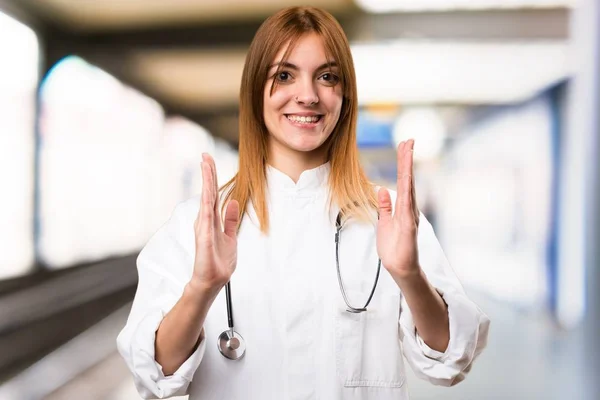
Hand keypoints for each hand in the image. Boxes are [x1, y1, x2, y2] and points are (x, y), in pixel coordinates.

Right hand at [189, 153, 239, 294]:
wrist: (211, 281)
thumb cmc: (219, 261)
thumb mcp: (230, 237)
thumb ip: (231, 220)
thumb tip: (234, 202)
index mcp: (212, 219)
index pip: (212, 193)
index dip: (211, 177)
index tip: (209, 160)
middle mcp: (205, 220)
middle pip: (208, 192)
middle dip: (207, 173)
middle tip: (205, 154)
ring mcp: (203, 227)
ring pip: (206, 199)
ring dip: (206, 182)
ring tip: (205, 165)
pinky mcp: (204, 238)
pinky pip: (206, 217)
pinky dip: (206, 203)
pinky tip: (206, 192)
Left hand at [376, 139, 420, 279]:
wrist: (400, 267)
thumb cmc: (394, 247)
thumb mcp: (385, 223)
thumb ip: (385, 207)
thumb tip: (382, 189)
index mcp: (402, 206)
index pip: (403, 180)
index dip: (403, 163)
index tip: (404, 146)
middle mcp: (409, 207)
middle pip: (408, 179)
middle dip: (407, 159)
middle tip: (408, 140)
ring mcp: (410, 215)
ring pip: (409, 187)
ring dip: (408, 169)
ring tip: (408, 151)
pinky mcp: (408, 225)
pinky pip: (407, 204)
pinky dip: (407, 190)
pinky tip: (407, 178)